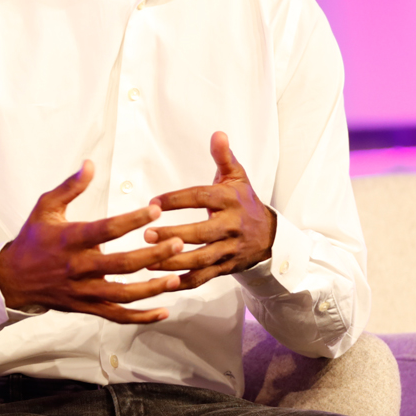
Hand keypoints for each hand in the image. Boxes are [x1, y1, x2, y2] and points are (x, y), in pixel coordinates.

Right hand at [0, 161, 184, 323]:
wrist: (12, 279)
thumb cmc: (33, 239)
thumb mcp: (46, 207)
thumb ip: (70, 187)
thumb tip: (90, 165)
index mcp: (70, 239)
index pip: (105, 229)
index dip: (131, 220)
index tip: (155, 211)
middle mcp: (78, 267)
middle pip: (121, 264)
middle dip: (152, 254)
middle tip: (178, 242)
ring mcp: (83, 291)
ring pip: (123, 295)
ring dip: (152, 288)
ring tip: (176, 277)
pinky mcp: (87, 307)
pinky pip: (117, 316)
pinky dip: (141, 316)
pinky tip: (163, 310)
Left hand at [144, 132, 276, 289]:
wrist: (269, 235)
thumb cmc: (243, 201)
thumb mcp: (237, 177)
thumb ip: (223, 157)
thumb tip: (218, 133)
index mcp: (230, 201)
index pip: (201, 198)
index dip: (177, 200)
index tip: (153, 202)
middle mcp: (232, 226)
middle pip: (202, 233)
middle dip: (174, 235)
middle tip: (146, 233)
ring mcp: (230, 250)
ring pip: (202, 259)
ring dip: (174, 262)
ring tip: (148, 259)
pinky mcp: (226, 268)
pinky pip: (204, 278)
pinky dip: (183, 282)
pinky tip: (161, 282)